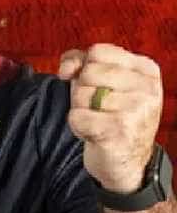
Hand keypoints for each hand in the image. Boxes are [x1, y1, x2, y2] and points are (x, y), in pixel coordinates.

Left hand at [59, 44, 163, 193]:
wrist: (126, 161)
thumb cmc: (110, 115)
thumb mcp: (100, 82)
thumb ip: (80, 62)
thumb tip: (66, 68)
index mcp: (146, 70)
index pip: (98, 51)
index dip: (82, 66)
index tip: (88, 83)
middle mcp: (147, 87)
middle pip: (88, 73)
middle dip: (82, 92)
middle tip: (97, 109)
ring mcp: (137, 109)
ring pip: (81, 96)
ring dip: (80, 111)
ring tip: (98, 121)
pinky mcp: (120, 130)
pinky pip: (77, 117)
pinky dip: (77, 127)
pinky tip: (94, 134)